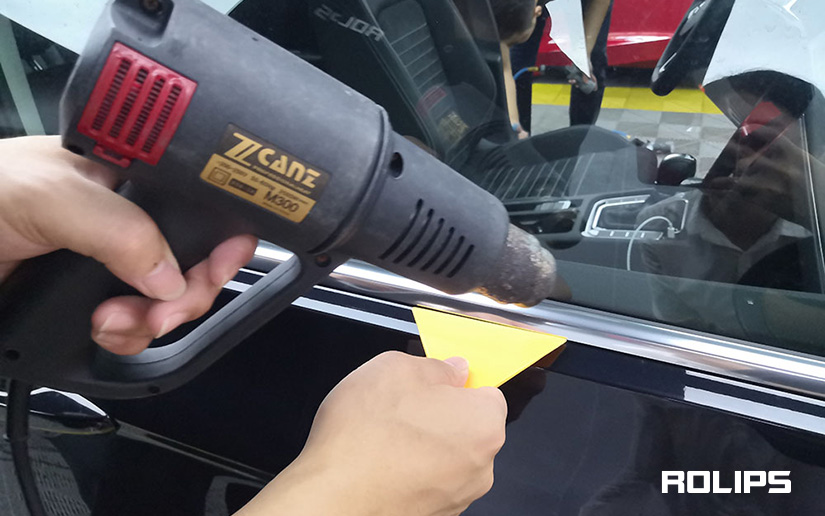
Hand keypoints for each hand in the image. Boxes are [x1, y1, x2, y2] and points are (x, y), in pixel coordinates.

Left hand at [0, 136, 257, 354]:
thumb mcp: (51, 196)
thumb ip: (120, 228)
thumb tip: (173, 275)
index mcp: (125, 181)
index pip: (197, 206)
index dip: (222, 235)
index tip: (224, 263)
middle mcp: (124, 225)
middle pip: (193, 263)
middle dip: (186, 292)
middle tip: (162, 308)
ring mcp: (107, 269)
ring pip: (169, 303)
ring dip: (151, 321)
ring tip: (111, 320)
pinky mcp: (88, 306)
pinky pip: (135, 329)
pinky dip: (127, 337)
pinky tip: (100, 329)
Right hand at [238, 352, 506, 515]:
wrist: (335, 499)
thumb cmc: (365, 437)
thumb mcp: (396, 368)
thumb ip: (435, 366)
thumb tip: (450, 369)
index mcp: (483, 423)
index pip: (488, 393)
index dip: (457, 383)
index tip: (435, 380)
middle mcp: (481, 466)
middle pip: (468, 427)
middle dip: (439, 414)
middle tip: (402, 405)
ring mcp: (457, 496)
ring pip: (446, 456)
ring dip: (423, 445)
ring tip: (384, 437)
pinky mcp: (433, 515)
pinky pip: (427, 482)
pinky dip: (410, 472)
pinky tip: (380, 463)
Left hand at [567, 62, 597, 92]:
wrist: (579, 53)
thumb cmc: (585, 60)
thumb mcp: (586, 68)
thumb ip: (585, 76)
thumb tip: (585, 83)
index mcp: (589, 73)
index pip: (593, 80)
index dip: (595, 85)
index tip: (595, 89)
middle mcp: (585, 74)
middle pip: (583, 82)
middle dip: (579, 85)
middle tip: (577, 86)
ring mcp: (580, 72)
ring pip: (577, 80)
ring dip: (574, 82)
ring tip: (571, 81)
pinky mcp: (575, 70)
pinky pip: (573, 76)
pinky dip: (571, 78)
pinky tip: (569, 79)